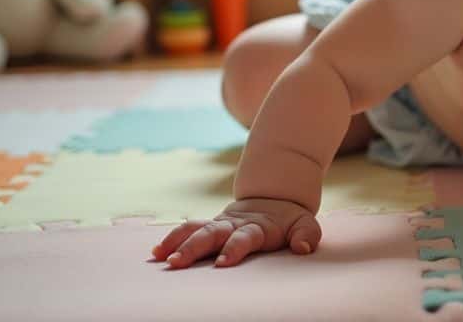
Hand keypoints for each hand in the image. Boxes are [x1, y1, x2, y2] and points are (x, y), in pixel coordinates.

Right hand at [150, 198, 320, 268]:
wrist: (274, 199)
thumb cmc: (290, 220)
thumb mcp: (305, 224)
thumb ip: (306, 235)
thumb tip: (303, 248)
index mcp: (257, 227)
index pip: (244, 238)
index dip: (234, 248)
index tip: (223, 263)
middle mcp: (233, 224)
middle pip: (211, 234)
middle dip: (193, 248)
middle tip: (177, 263)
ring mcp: (219, 224)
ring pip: (195, 230)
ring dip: (177, 242)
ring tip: (160, 257)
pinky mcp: (210, 226)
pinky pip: (188, 229)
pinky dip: (172, 239)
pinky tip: (156, 252)